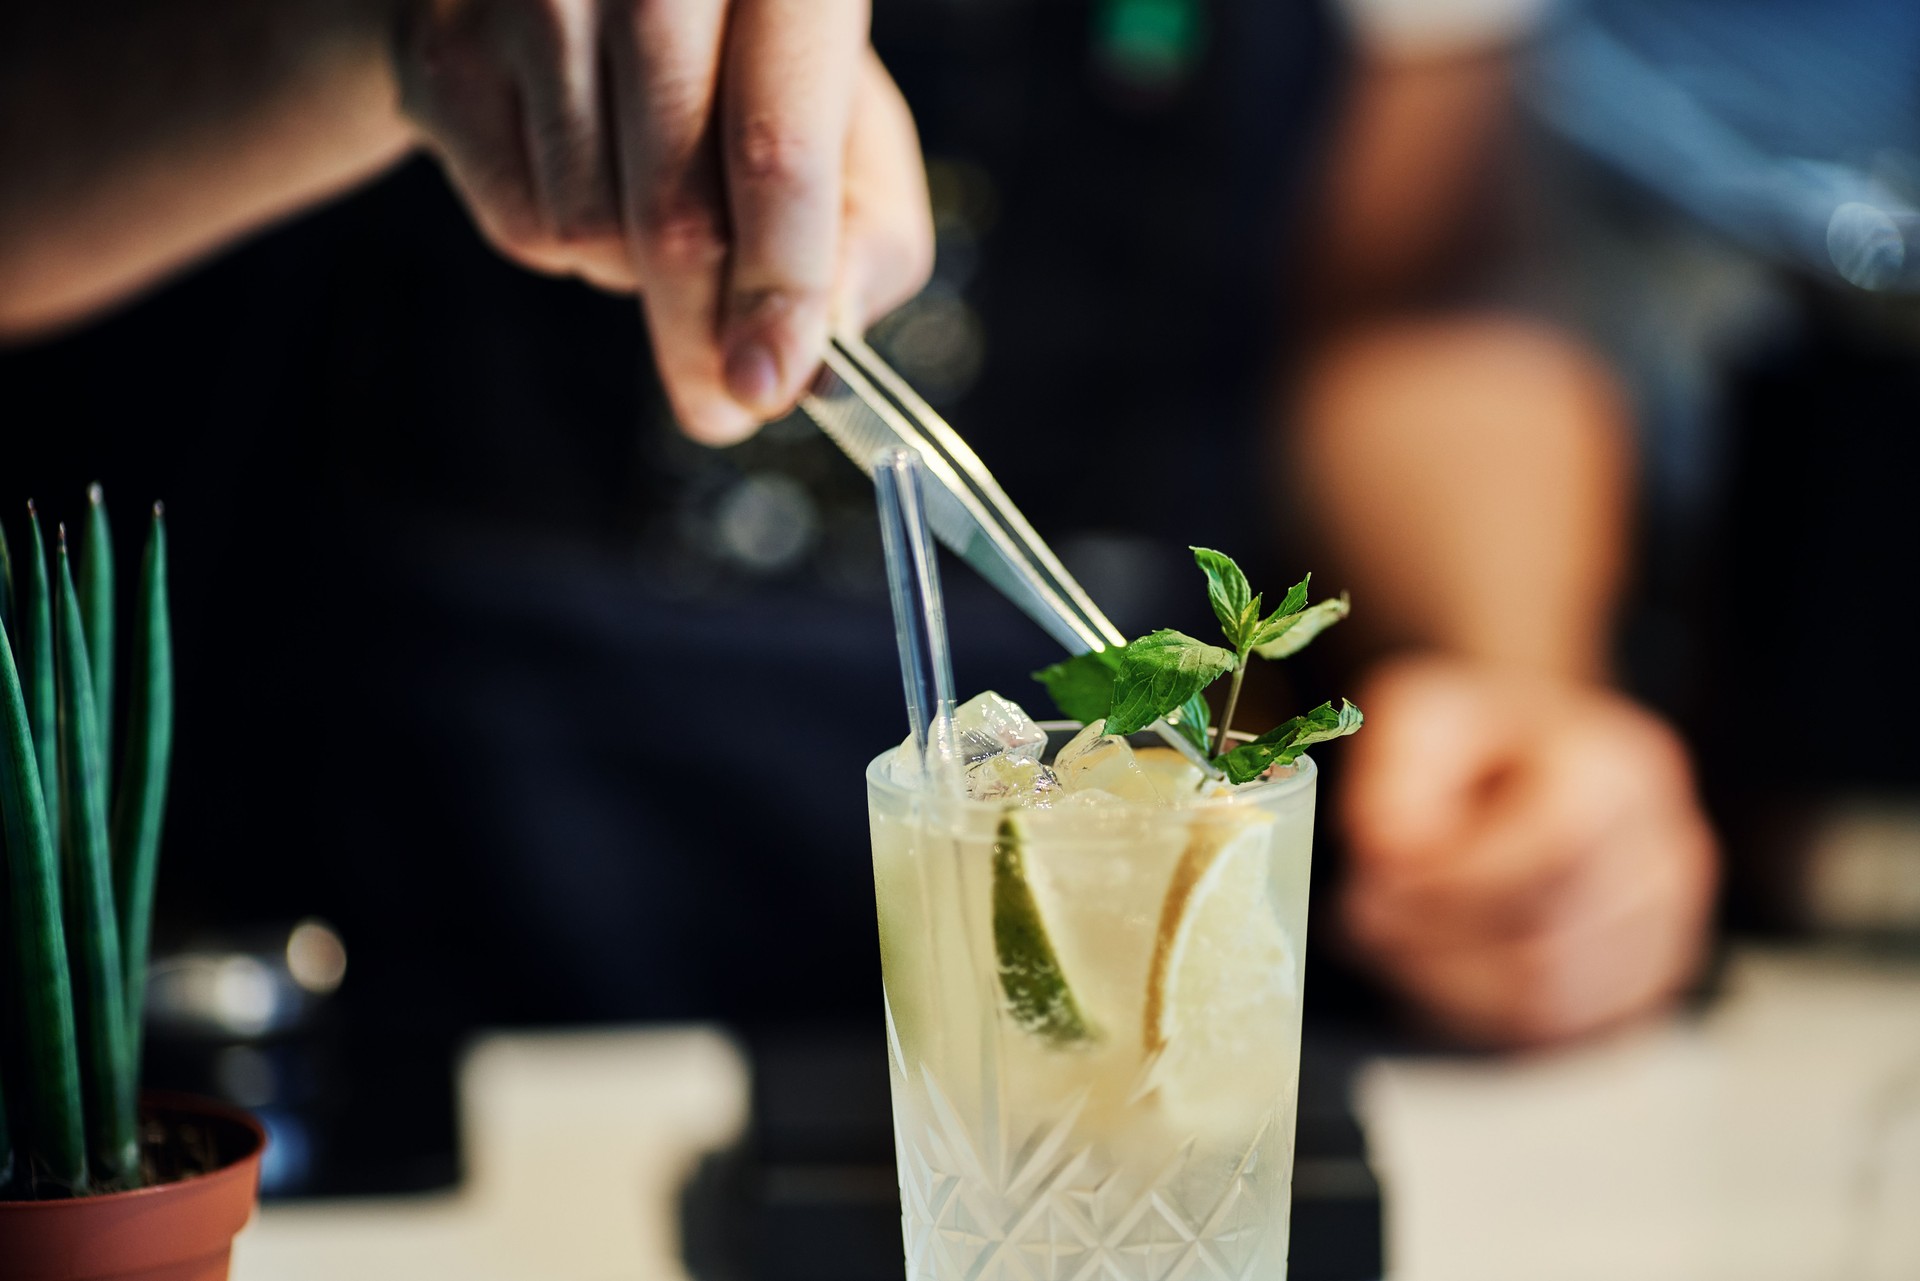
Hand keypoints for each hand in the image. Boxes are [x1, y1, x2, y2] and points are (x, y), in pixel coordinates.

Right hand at [394, 0, 933, 442]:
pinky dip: (567, 246)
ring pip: (593, 231)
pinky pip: (521, 223)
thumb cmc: (739, 65)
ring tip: (651, 203)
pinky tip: (586, 174)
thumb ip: (867, 230)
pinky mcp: (446, 44)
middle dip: (703, 338)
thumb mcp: (843, 121)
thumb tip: (830, 338)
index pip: (778, 152)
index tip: (769, 385)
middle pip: (679, 216)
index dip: (780, 287)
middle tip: (723, 403)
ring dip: (634, 274)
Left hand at [1337, 654, 1718, 1047]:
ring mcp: (1670, 929)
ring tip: (1390, 939)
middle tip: (1359, 920)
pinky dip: (1480, 1014)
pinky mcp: (1646, 984)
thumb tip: (1387, 860)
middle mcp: (1668, 853)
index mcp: (1618, 771)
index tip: (1369, 887)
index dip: (1449, 888)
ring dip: (1449, 987)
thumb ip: (1394, 782)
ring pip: (1552, 1005)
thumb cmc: (1473, 736)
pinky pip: (1559, 1033)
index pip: (1551, 854)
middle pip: (1550, 944)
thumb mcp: (1414, 718)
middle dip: (1434, 946)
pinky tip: (1437, 964)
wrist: (1532, 750)